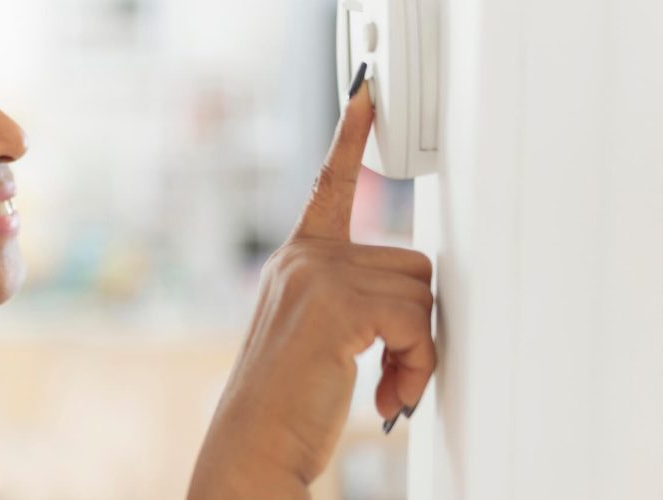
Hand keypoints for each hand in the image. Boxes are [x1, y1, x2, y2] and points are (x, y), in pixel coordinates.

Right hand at [187, 80, 435, 498]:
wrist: (252, 445)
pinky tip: (389, 397)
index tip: (365, 95)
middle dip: (418, 324)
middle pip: (413, 262)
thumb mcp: (315, 337)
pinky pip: (417, 322)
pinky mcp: (336, 301)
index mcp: (296, 262)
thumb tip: (416, 300)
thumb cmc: (282, 406)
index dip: (349, 138)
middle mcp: (304, 258)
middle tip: (396, 373)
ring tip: (389, 389)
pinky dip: (417, 367)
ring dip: (419, 352)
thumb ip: (351, 301)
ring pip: (421, 294)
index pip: (328, 187)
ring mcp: (317, 275)